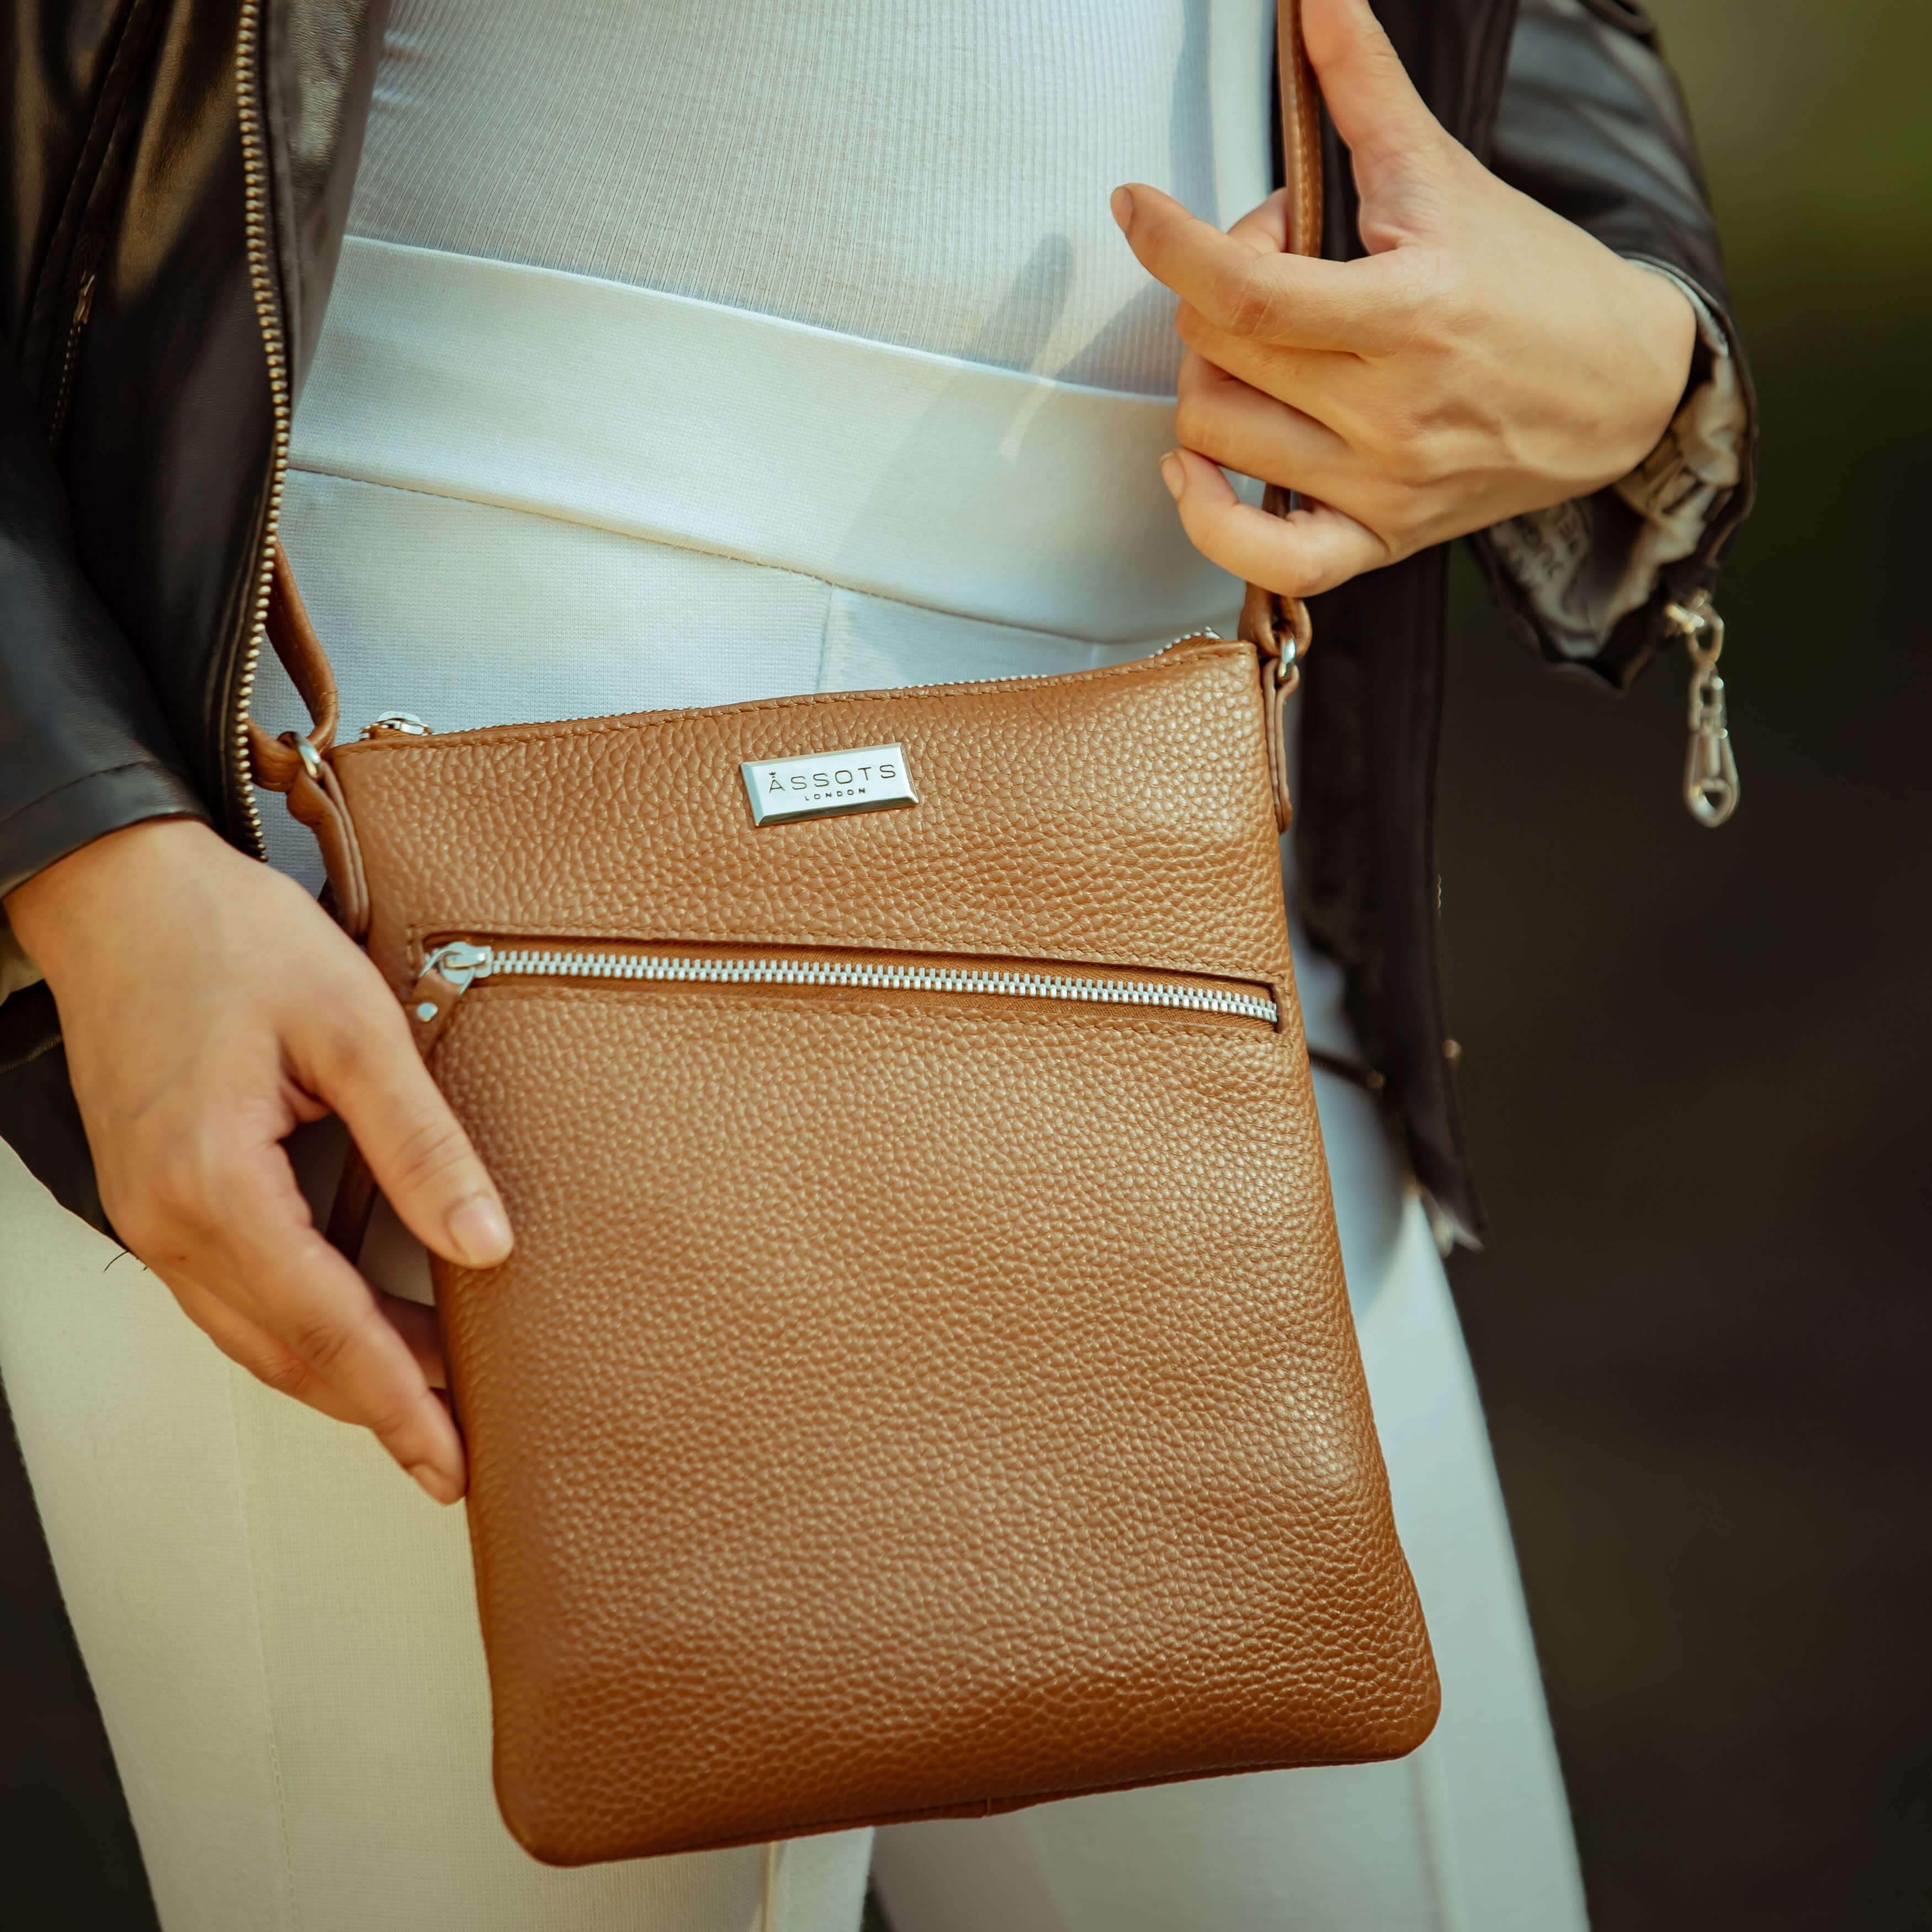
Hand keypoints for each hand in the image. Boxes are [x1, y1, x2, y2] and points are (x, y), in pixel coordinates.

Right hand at [5, 818, 512, 1501]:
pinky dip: (294, 1333)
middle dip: (373, 1410)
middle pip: (283, 1353)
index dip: (398, 1400)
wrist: (121, 890)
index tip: (450, 1456)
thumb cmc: (225, 937)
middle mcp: (167, 1219)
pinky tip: (349, 1335)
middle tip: (450, 1455)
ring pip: (251, 1336)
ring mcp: (149, 1215)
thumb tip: (485, 1240)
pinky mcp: (153, 1197)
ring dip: (336, 1379)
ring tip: (419, 1409)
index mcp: (214, 1183)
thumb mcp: (354, 1025)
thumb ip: (422, 1142)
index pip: (325, 1328)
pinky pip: (228, 1297)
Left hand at [1110, 0, 1695, 597]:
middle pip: (1218, 357)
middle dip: (1213, 298)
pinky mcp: (1380, 539)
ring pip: (1217, 440)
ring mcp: (1384, 485)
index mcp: (1411, 312)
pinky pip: (1267, 561)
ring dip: (1208, 384)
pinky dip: (1210, 520)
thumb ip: (1364, 90)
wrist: (1622, 388)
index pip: (1245, 291)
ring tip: (1264, 351)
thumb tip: (1313, 0)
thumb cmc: (1530, 281)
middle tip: (1270, 275)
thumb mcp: (1444, 176)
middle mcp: (1393, 410)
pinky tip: (1196, 470)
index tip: (1134, 209)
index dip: (1168, 245)